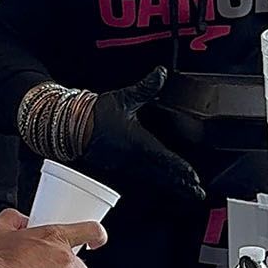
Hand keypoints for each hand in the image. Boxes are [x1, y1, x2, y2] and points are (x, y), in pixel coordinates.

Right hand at [84, 68, 205, 203]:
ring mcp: (125, 166)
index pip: (166, 160)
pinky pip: (141, 177)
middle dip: (182, 185)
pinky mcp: (118, 167)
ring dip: (170, 185)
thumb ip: (146, 87)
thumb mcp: (124, 98)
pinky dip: (155, 180)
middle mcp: (133, 159)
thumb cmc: (95, 114)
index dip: (182, 169)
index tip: (195, 178)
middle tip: (197, 193)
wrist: (70, 127)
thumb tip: (161, 73)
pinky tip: (161, 182)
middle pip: (163, 176)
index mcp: (138, 143)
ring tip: (186, 191)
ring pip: (153, 178)